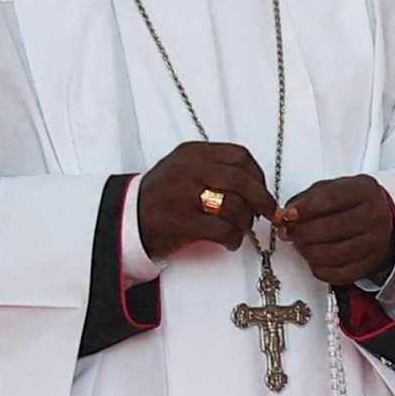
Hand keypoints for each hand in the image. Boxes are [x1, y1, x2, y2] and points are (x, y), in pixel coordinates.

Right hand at [137, 142, 273, 259]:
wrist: (126, 220)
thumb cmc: (164, 197)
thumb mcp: (185, 170)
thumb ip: (218, 170)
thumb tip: (258, 185)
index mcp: (192, 153)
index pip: (239, 156)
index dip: (258, 175)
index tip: (262, 190)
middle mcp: (187, 169)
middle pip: (242, 180)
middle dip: (262, 200)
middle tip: (268, 213)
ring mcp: (182, 195)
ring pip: (234, 206)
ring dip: (245, 222)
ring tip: (240, 229)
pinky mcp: (180, 222)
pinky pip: (222, 230)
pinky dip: (233, 239)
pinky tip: (230, 242)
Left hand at [279, 176, 394, 286]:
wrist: (376, 221)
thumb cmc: (346, 204)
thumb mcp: (329, 190)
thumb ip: (305, 200)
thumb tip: (283, 217)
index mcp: (365, 191)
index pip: (333, 198)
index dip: (307, 208)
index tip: (288, 215)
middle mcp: (377, 216)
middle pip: (333, 228)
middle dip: (303, 232)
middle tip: (287, 233)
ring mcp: (377, 242)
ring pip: (335, 254)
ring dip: (309, 251)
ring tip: (300, 244)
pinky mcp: (371, 264)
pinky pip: (340, 274)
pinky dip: (320, 269)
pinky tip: (314, 259)